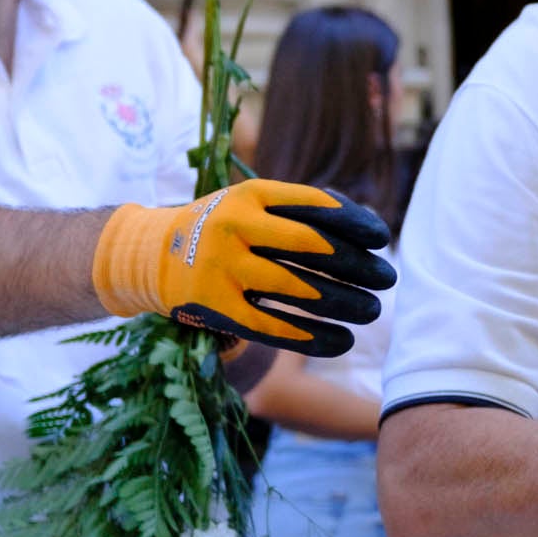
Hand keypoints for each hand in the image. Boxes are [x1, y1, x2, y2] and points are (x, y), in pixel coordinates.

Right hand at [93, 181, 395, 353]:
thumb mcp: (250, 204)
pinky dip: (313, 337)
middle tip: (387, 278)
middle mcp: (234, 226)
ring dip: (344, 303)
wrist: (150, 255)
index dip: (354, 222)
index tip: (382, 238)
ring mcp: (222, 268)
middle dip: (357, 265)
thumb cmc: (220, 227)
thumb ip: (299, 210)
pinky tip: (341, 341)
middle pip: (312, 247)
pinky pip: (274, 327)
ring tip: (372, 311)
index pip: (314, 205)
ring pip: (298, 290)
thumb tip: (366, 224)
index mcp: (249, 195)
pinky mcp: (216, 308)